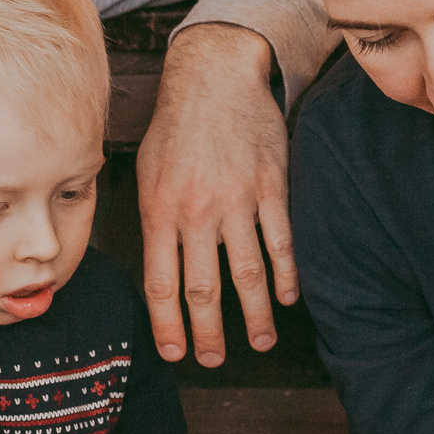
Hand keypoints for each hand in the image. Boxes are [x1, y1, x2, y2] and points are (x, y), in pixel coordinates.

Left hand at [137, 23, 296, 367]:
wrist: (215, 75)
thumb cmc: (177, 124)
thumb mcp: (145, 168)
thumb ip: (151, 217)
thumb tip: (150, 264)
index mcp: (160, 210)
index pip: (161, 282)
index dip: (167, 323)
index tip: (175, 352)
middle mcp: (197, 211)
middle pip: (203, 288)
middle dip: (208, 332)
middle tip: (214, 359)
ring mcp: (237, 200)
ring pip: (247, 272)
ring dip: (254, 314)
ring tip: (258, 341)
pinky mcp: (271, 186)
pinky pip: (281, 241)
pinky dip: (286, 274)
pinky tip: (288, 298)